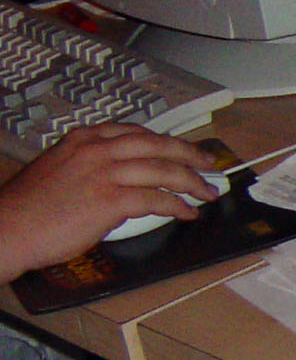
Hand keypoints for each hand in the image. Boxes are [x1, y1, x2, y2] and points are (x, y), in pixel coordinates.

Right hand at [0, 125, 220, 283]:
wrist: (8, 227)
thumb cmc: (29, 206)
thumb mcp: (59, 166)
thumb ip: (90, 163)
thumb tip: (121, 175)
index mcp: (84, 138)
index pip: (137, 132)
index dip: (167, 141)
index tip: (183, 149)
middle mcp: (97, 150)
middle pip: (158, 145)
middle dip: (190, 155)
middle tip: (210, 165)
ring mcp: (105, 173)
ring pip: (164, 171)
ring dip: (192, 183)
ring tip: (207, 193)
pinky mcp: (110, 200)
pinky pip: (157, 200)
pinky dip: (178, 207)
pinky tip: (187, 213)